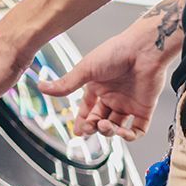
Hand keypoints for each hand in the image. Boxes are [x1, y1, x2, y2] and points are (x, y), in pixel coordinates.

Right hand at [35, 29, 171, 140]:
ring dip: (109, 131)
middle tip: (90, 127)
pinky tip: (122, 132)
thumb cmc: (116, 52)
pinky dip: (130, 135)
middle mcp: (112, 96)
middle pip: (99, 120)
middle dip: (93, 127)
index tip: (78, 132)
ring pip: (117, 127)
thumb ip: (66, 84)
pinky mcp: (144, 108)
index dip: (82, 122)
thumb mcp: (85, 70)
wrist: (143, 49)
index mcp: (97, 87)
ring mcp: (128, 103)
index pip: (87, 110)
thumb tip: (42, 87)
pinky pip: (138, 129)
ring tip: (104, 125)